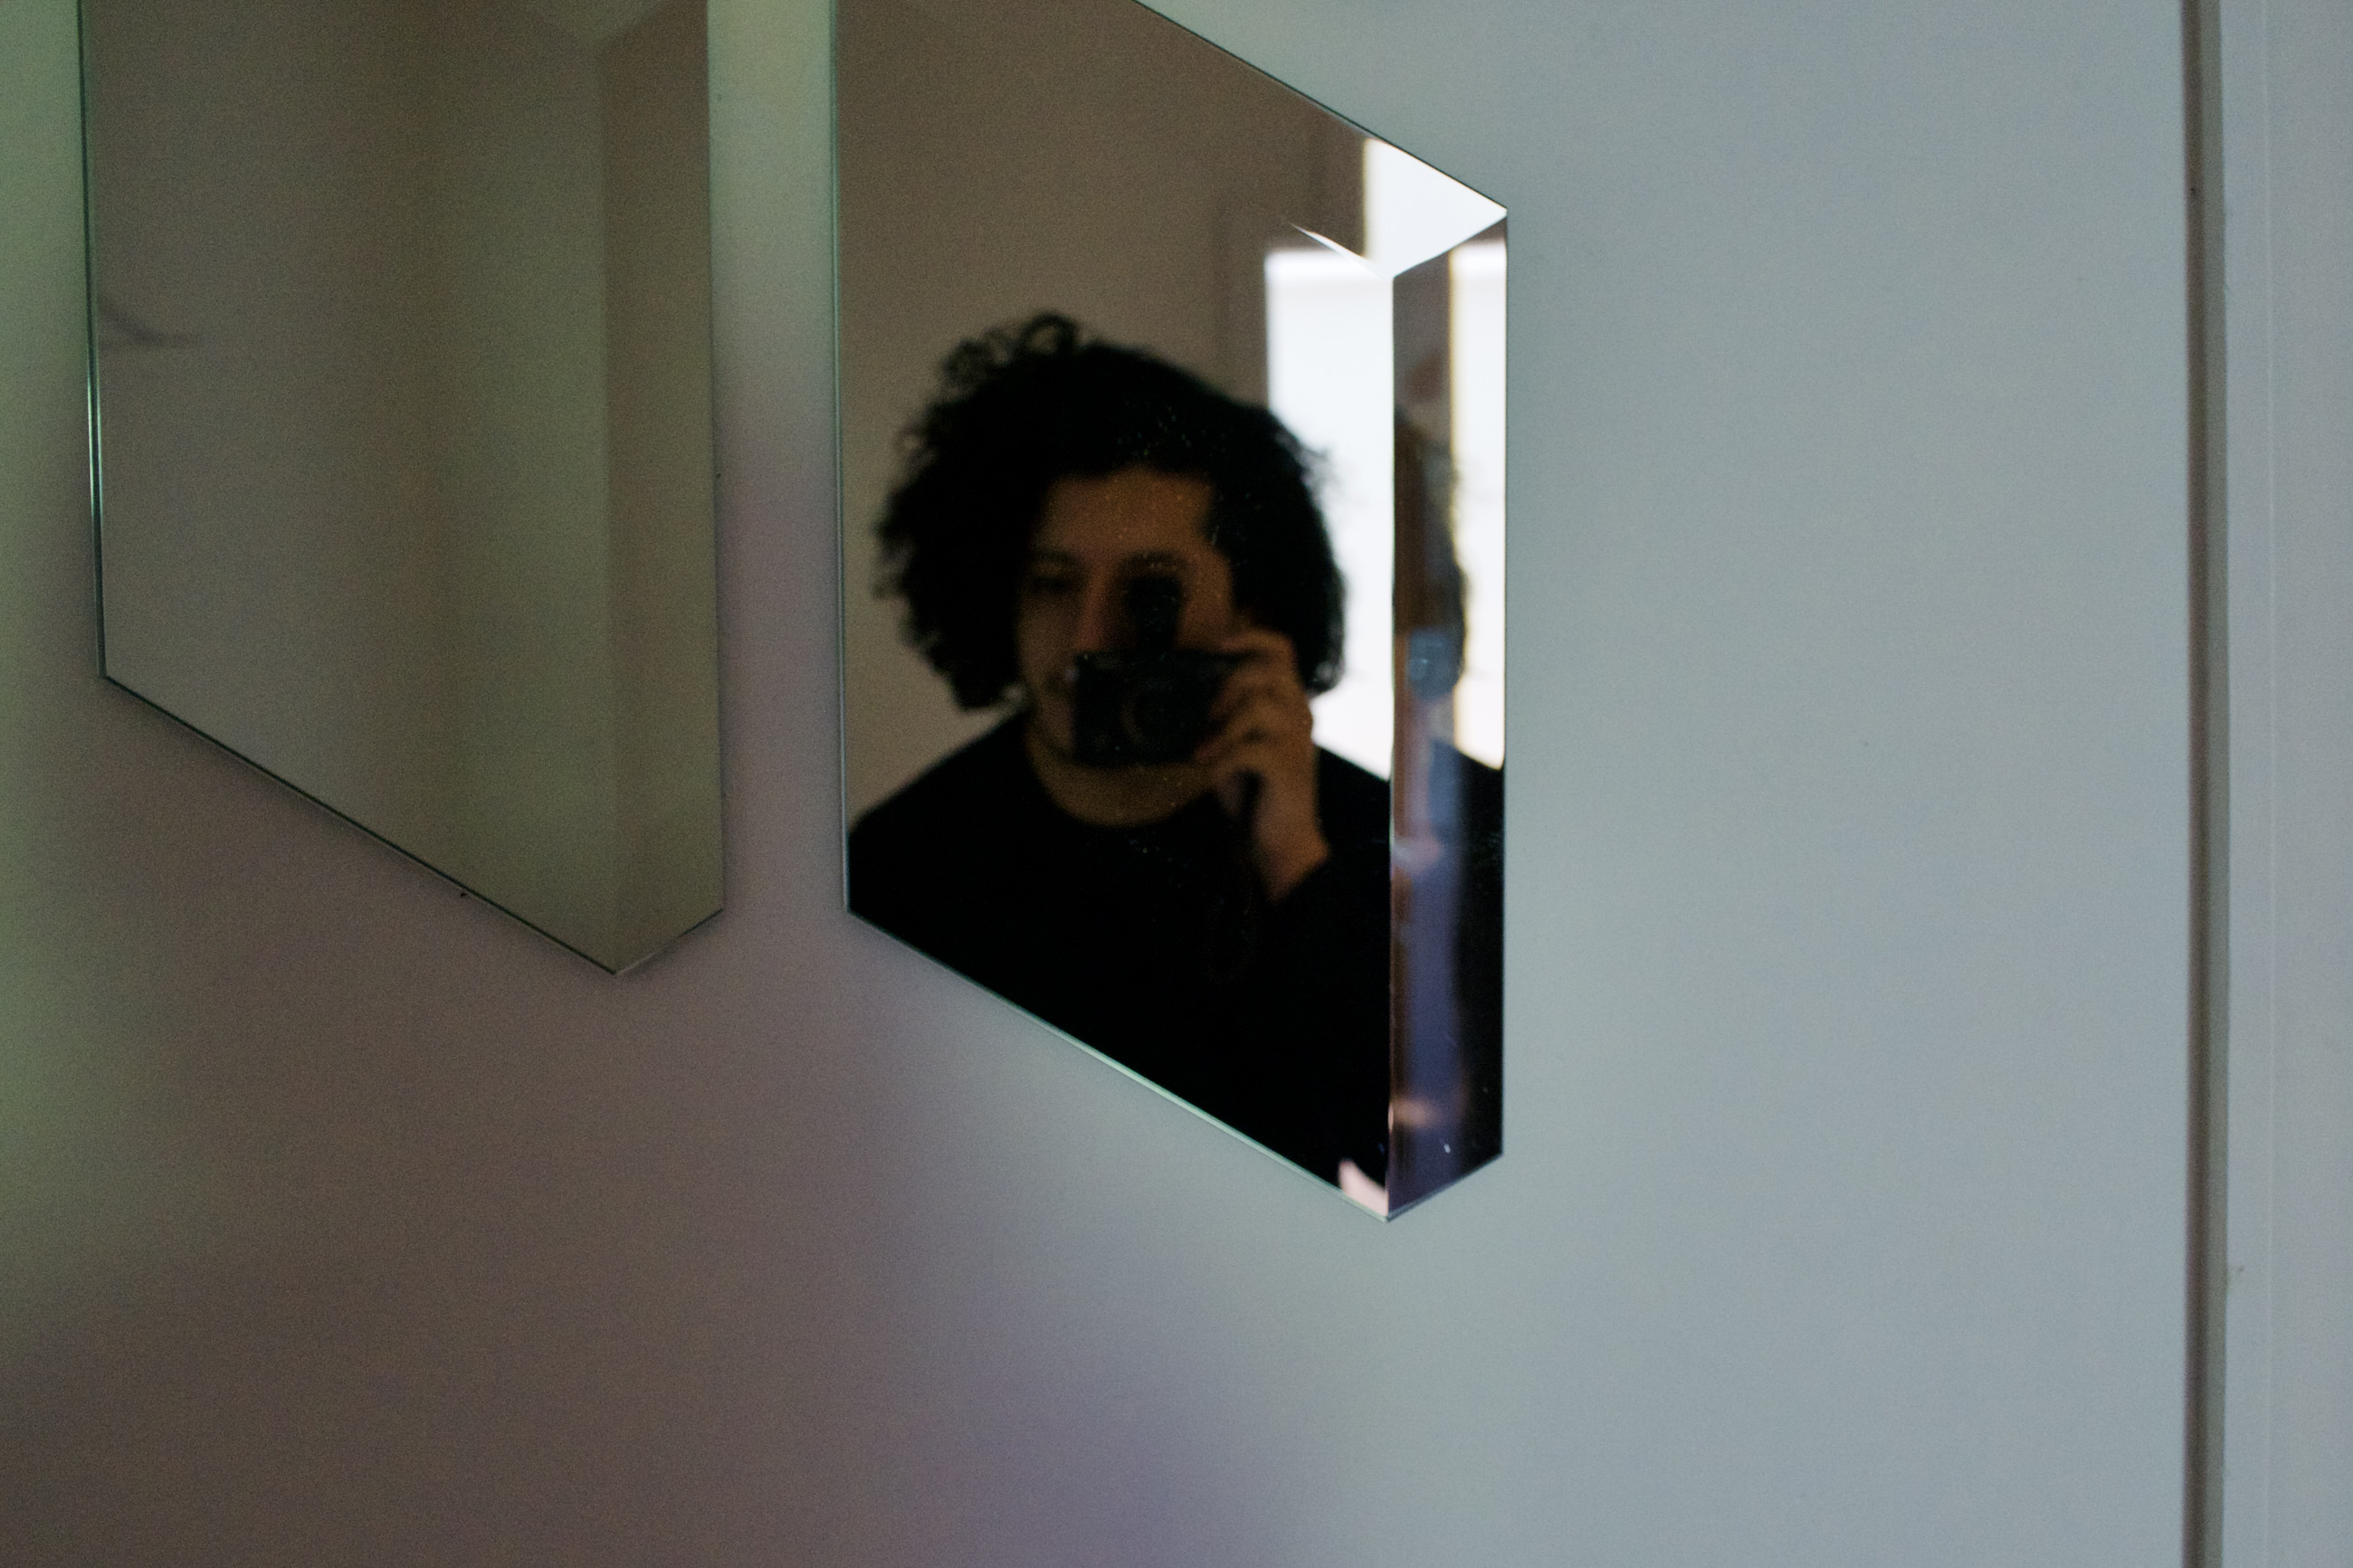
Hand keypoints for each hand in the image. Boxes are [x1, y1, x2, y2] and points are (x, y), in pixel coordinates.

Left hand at [1194, 626, 1328, 900]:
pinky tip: (1209, 770)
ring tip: (1202, 748)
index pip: (1282, 650)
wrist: (1281, 838)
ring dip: (1222, 726)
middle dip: (1228, 685)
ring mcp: (1296, 740)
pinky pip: (1249, 749)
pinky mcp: (1287, 767)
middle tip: (1206, 713)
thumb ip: (1225, 716)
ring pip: (1257, 707)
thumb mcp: (1239, 744)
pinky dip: (1222, 757)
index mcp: (1290, 701)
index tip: (1219, 644)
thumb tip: (1184, 694)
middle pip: (1267, 671)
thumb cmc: (1255, 789)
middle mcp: (1299, 713)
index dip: (1252, 637)